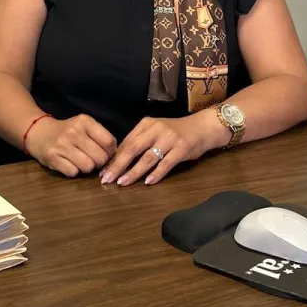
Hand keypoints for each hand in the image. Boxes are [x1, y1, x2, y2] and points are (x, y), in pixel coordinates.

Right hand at [25, 114, 116, 177]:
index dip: (110, 151)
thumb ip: (100, 137)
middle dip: (99, 162)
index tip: (104, 152)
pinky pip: (73, 173)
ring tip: (81, 161)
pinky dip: (74, 171)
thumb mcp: (84, 126)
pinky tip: (69, 163)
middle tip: (92, 158)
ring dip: (87, 168)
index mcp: (84, 121)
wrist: (39, 133)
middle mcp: (73, 131)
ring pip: (88, 167)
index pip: (109, 142)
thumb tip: (116, 155)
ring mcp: (62, 145)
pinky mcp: (53, 158)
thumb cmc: (68, 131)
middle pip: (100, 157)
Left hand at [100, 113, 222, 185]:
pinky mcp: (182, 149)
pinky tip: (148, 182)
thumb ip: (140, 141)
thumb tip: (118, 159)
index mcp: (147, 124)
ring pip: (148, 158)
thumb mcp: (156, 130)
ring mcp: (170, 139)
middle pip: (132, 149)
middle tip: (106, 179)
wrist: (203, 127)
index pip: (126, 142)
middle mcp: (156, 129)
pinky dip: (156, 173)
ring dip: (134, 172)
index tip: (103, 171)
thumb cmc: (176, 132)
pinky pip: (166, 163)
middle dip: (118, 165)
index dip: (113, 158)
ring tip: (122, 183)